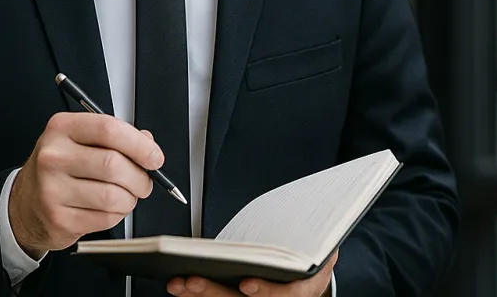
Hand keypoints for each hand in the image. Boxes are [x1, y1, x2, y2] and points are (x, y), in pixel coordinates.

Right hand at [8, 112, 163, 257]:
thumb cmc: (60, 169)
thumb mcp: (81, 141)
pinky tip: (109, 209)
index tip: (155, 157)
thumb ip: (117, 138)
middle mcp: (53, 156)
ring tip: (127, 196)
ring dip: (131, 199)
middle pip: (113, 165)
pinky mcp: (58, 218)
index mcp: (62, 129)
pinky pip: (105, 218)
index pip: (109, 129)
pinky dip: (117, 215)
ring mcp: (52, 189)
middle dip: (140, 177)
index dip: (140, 145)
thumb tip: (149, 145)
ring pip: (112, 195)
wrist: (24, 205)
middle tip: (145, 182)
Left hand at [166, 249, 337, 296]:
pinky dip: (201, 295)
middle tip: (193, 280)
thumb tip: (295, 208)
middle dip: (215, 293)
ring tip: (179, 282)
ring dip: (201, 295)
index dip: (267, 291)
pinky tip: (182, 286)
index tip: (246, 283)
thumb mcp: (318, 244)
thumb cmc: (311, 253)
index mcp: (305, 287)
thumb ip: (307, 235)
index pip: (288, 295)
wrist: (311, 274)